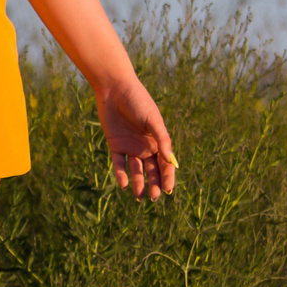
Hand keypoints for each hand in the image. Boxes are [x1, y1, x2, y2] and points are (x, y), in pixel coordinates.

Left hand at [97, 77, 174, 198]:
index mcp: (158, 141)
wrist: (115, 89)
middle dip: (154, 184)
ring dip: (138, 183)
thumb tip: (171, 160)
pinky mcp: (116, 144)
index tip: (168, 190)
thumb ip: (162, 138)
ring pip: (136, 170)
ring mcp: (130, 146)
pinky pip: (119, 164)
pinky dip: (121, 174)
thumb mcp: (153, 119)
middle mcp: (145, 146)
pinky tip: (124, 185)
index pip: (165, 164)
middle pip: (151, 170)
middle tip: (154, 197)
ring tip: (139, 196)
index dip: (168, 177)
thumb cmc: (138, 101)